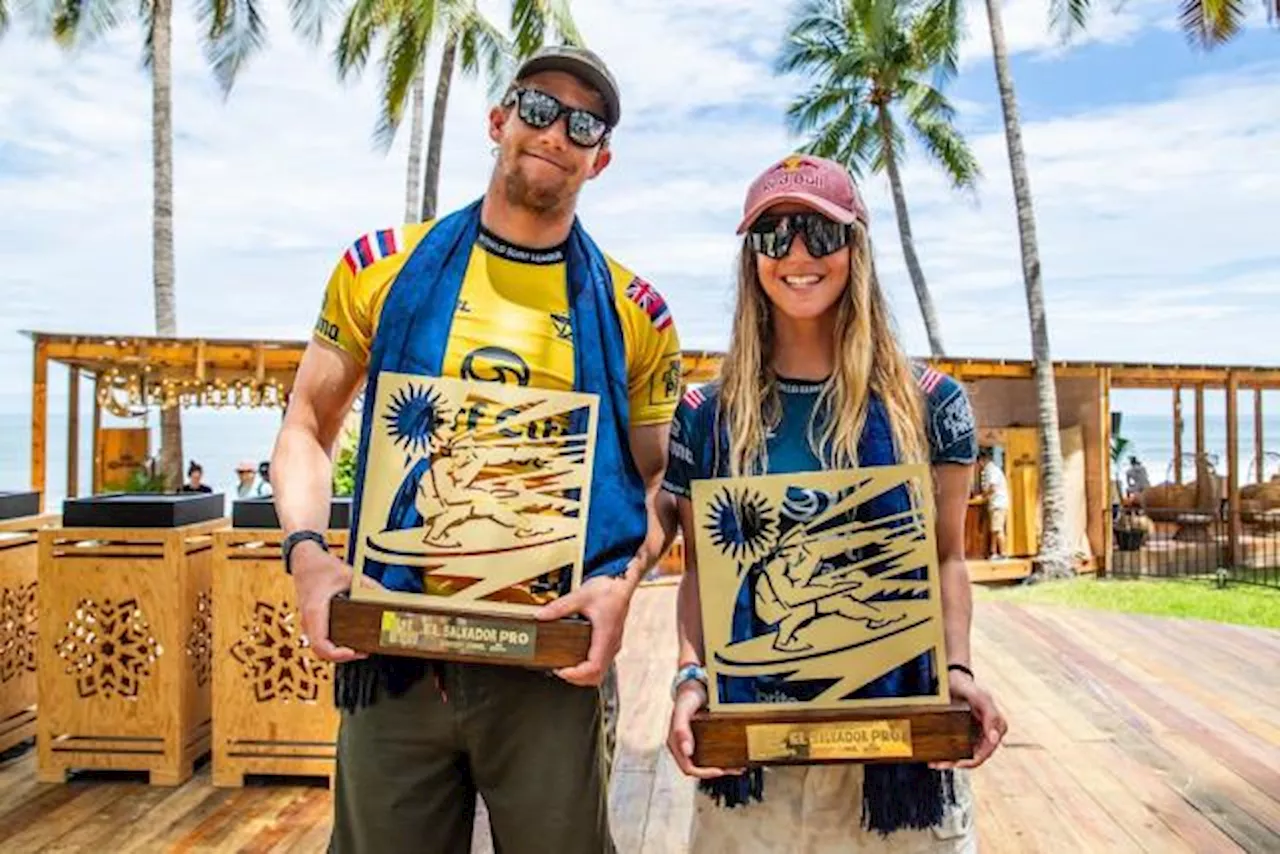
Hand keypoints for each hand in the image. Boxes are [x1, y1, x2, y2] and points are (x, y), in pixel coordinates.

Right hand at [292, 543, 367, 663]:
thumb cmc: (323, 567)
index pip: (321, 644)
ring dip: (339, 652)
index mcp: (315, 611)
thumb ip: (371, 588)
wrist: (305, 561)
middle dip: (343, 656)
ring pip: (321, 649)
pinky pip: (322, 641)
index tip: (353, 651)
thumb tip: (390, 599)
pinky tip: (351, 642)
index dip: (337, 654)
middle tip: (364, 652)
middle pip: (322, 652)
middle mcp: (309, 621)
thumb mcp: (350, 575)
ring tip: (361, 649)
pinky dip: (335, 645)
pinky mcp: (313, 623)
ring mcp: (309, 623)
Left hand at [535, 574, 633, 686]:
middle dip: (576, 679)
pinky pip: (600, 665)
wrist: (621, 585)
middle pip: (596, 676)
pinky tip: (574, 661)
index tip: (561, 671)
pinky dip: (587, 668)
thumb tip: (542, 615)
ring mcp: (612, 646)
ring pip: (599, 673)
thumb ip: (560, 607)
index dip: (577, 674)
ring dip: (581, 675)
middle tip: (559, 670)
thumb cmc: (609, 590)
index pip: (594, 667)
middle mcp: (611, 644)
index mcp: (606, 635)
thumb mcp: (581, 596)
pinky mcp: (610, 644)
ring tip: (564, 667)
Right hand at [666, 680, 742, 778]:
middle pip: (699, 768)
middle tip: (733, 768)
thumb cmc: (687, 697)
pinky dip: (723, 757)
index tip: (719, 770)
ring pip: (707, 763)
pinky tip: (735, 756)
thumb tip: (686, 752)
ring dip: (722, 766)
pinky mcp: (702, 739)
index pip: (688, 768)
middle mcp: (683, 746)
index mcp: (675, 743)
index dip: (703, 773)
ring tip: (737, 765)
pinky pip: (711, 753)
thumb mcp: (683, 711)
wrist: (694, 685)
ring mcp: (693, 743)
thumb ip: (681, 730)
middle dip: (716, 771)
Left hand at [931, 669, 1006, 769]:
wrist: (953, 678)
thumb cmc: (968, 686)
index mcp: (997, 726)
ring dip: (950, 761)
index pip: (986, 752)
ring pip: (965, 755)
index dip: (972, 761)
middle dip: (957, 763)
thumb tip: (995, 739)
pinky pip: (958, 747)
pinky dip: (947, 753)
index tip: (957, 764)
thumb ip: (990, 715)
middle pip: (974, 756)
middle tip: (939, 764)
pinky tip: (935, 755)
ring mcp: (976, 733)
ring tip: (935, 762)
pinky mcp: (965, 733)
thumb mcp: (980, 696)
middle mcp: (988, 733)